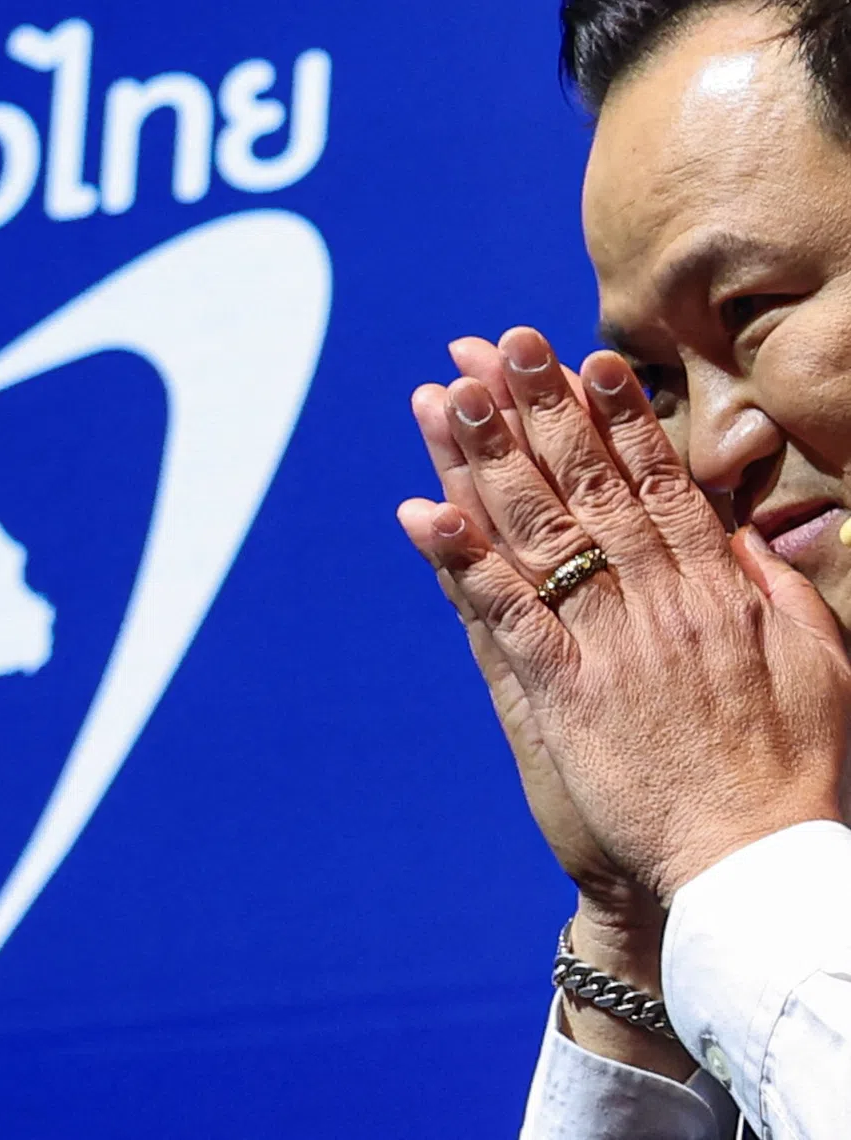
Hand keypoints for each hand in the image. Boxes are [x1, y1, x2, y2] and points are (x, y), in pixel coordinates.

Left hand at [400, 328, 850, 904]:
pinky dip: (464, 564)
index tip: (582, 359)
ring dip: (490, 460)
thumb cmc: (795, 765)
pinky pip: (507, 616)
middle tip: (496, 345)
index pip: (654, 478)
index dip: (615, 413)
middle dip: (538, 409)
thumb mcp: (818, 655)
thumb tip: (740, 524)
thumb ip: (770, 582)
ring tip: (452, 397)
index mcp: (714, 583)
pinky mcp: (565, 693)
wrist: (755, 861)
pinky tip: (425, 516)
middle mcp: (655, 596)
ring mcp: (606, 641)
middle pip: (586, 484)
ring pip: (539, 531)